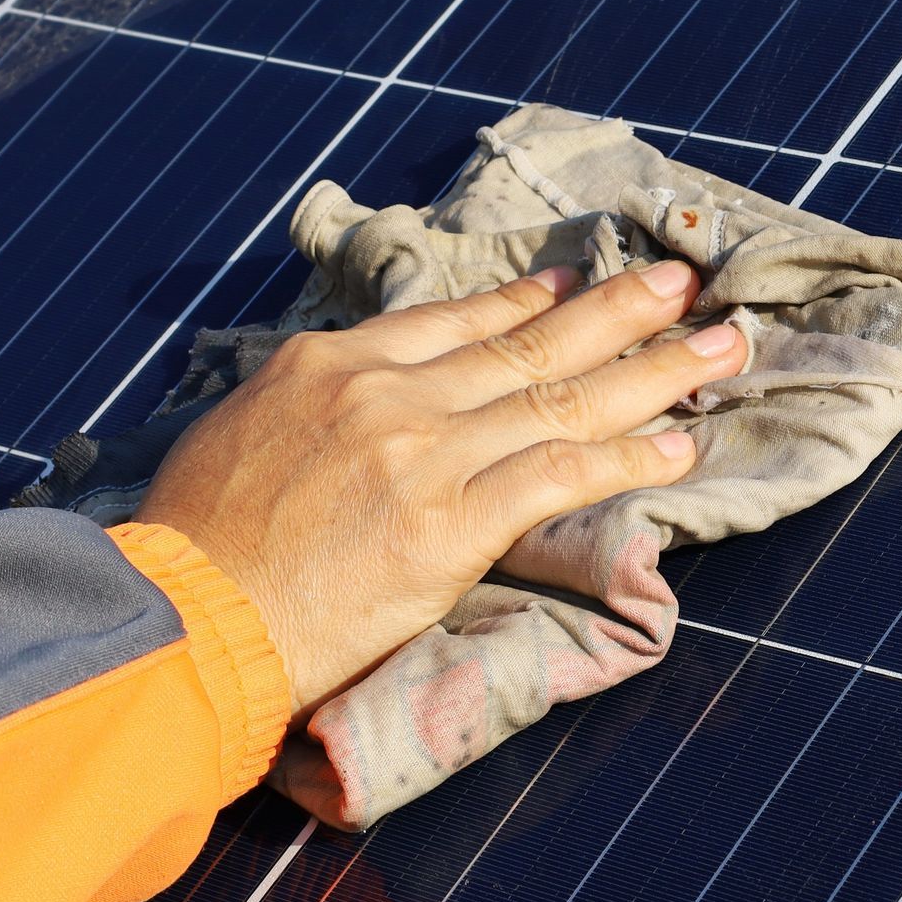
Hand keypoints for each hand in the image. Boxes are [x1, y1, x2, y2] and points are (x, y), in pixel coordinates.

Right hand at [133, 259, 744, 718]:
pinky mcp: (450, 524)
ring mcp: (424, 453)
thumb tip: (336, 408)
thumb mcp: (237, 435)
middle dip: (617, 309)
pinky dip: (627, 458)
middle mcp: (386, 392)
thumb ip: (304, 408)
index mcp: (330, 365)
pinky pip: (560, 476)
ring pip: (561, 397)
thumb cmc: (192, 545)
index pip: (451, 321)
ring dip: (653, 369)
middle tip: (682, 281)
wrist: (182, 620)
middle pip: (526, 341)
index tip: (572, 286)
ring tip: (720, 345)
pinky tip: (679, 445)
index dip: (524, 302)